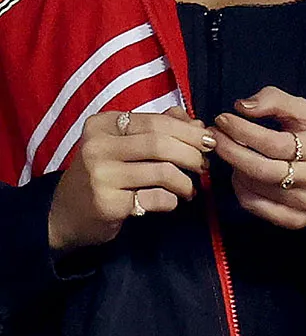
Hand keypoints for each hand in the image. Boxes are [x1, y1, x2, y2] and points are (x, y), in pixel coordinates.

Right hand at [48, 109, 213, 250]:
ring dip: (186, 181)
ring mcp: (101, 175)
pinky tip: (171, 201)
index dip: (188, 131)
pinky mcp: (108, 203)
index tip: (208, 141)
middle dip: (192, 154)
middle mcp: (98, 146)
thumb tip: (197, 123)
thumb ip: (158, 129)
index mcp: (102, 124)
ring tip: (190, 188)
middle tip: (204, 166)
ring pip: (162, 171)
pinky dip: (172, 200)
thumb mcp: (122, 145)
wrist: (66, 214)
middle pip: (160, 144)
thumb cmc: (103, 175)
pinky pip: (156, 198)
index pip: (156, 121)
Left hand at [211, 86, 305, 229]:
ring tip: (232, 152)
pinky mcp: (298, 220)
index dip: (244, 131)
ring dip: (235, 169)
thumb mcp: (304, 111)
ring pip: (258, 189)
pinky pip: (257, 208)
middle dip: (231, 152)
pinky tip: (241, 175)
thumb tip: (241, 107)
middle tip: (213, 137)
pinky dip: (241, 190)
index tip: (223, 119)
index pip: (275, 143)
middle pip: (263, 170)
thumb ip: (274, 100)